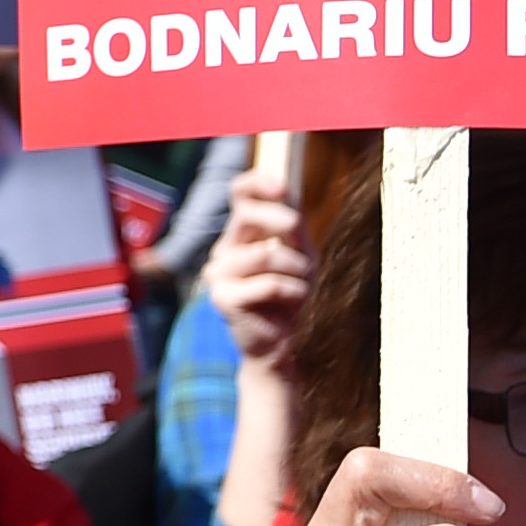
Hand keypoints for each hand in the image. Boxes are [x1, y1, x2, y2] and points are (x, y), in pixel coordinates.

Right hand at [206, 156, 315, 365]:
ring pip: (265, 254)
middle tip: (307, 256)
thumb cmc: (293, 295)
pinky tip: (294, 302)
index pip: (240, 192)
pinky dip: (292, 291)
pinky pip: (269, 283)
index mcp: (242, 234)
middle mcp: (224, 248)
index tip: (282, 187)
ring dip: (296, 271)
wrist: (282, 343)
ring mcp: (218, 272)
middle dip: (285, 226)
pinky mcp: (222, 297)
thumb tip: (285, 191)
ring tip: (303, 287)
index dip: (257, 182)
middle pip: (248, 216)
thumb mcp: (300, 254)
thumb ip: (291, 226)